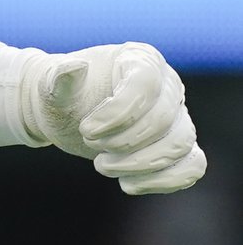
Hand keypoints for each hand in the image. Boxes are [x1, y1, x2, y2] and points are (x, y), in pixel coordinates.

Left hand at [22, 44, 205, 194]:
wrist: (67, 115)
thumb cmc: (63, 95)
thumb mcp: (51, 85)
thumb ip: (60, 77)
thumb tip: (75, 66)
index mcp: (141, 60)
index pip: (146, 84)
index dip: (118, 113)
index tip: (86, 130)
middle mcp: (168, 85)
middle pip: (163, 118)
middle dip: (123, 140)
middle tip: (89, 143)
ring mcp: (178, 116)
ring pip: (180, 144)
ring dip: (139, 163)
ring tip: (102, 166)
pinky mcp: (178, 145)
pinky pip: (193, 165)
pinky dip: (165, 181)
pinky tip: (127, 184)